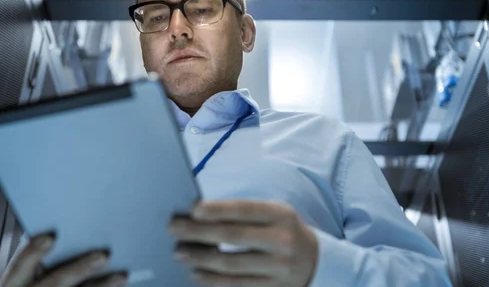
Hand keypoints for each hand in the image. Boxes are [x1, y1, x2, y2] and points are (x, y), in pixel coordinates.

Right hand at [0, 234, 126, 286]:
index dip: (32, 252)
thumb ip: (40, 263)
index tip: (50, 237)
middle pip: (55, 283)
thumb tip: (63, 236)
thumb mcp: (26, 280)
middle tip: (103, 255)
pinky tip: (119, 285)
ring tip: (122, 276)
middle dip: (79, 269)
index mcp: (13, 286)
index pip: (18, 267)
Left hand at [169, 200, 318, 286]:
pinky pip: (237, 285)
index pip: (245, 210)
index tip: (193, 210)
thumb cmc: (282, 229)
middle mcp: (282, 240)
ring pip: (232, 264)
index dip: (218, 209)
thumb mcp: (273, 213)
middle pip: (234, 236)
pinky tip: (196, 272)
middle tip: (174, 229)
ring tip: (180, 253)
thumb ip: (243, 213)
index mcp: (281, 215)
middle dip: (200, 232)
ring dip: (201, 258)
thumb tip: (200, 213)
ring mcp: (279, 267)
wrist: (313, 259)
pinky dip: (213, 280)